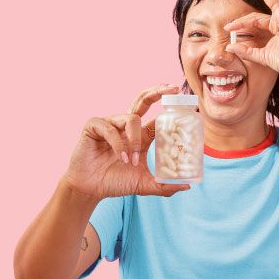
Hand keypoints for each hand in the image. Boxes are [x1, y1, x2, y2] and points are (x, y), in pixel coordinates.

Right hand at [62, 83, 192, 199]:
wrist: (90, 189)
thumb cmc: (115, 183)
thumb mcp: (144, 184)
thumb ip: (164, 185)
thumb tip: (188, 186)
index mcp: (139, 135)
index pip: (156, 116)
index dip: (168, 107)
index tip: (182, 98)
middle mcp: (125, 126)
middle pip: (143, 101)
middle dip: (158, 92)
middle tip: (172, 89)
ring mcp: (110, 124)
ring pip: (131, 118)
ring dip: (135, 139)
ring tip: (132, 161)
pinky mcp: (94, 126)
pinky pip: (110, 128)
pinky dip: (118, 143)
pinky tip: (119, 157)